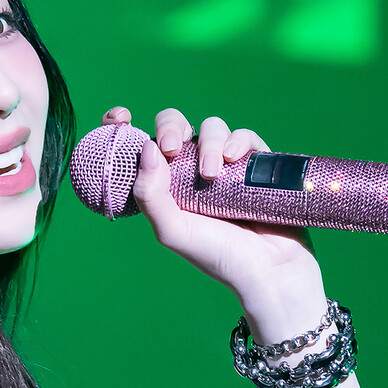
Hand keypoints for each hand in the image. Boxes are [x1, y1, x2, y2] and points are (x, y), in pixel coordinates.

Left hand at [102, 103, 321, 312]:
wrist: (267, 267)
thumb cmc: (217, 254)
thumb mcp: (172, 230)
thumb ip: (150, 195)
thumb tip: (146, 149)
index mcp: (166, 185)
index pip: (143, 146)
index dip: (128, 129)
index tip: (120, 120)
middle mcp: (192, 170)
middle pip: (175, 126)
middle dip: (171, 128)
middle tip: (173, 150)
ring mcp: (224, 164)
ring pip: (210, 128)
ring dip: (208, 143)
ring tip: (212, 173)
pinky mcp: (254, 162)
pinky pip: (243, 136)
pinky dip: (237, 140)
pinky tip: (233, 159)